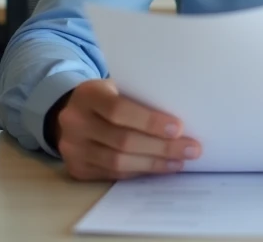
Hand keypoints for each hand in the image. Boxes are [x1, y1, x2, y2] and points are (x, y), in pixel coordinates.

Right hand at [52, 79, 201, 180]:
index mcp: (87, 95)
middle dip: (161, 147)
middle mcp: (75, 122)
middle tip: (191, 149)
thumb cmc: (107, 96)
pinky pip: (113, 174)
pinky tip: (160, 168)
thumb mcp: (117, 87)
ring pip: (118, 162)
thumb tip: (181, 118)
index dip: (150, 121)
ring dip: (154, 164)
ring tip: (179, 162)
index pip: (119, 110)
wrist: (71, 112)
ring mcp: (73, 148)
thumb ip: (140, 97)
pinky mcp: (77, 168)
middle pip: (122, 140)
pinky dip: (139, 172)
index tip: (179, 128)